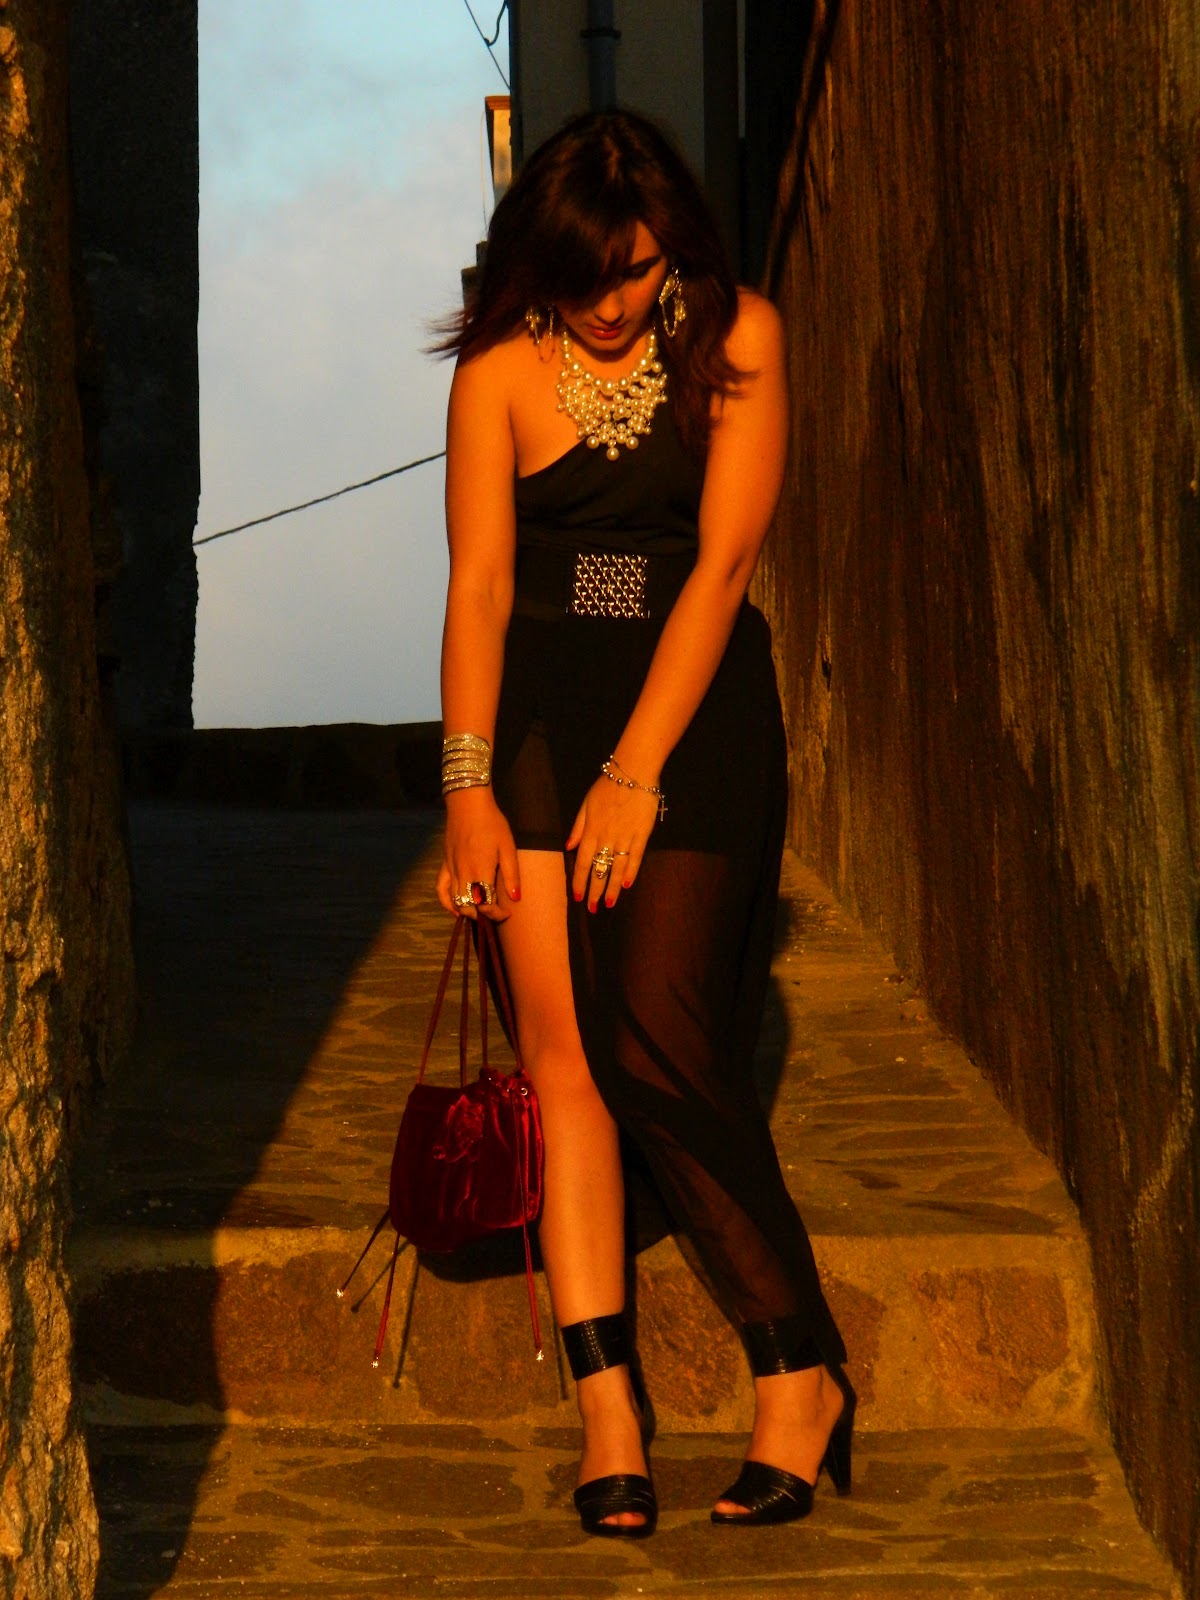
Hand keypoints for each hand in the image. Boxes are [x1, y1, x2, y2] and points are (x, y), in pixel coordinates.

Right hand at [437, 788, 520, 920]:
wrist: (468, 804)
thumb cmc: (492, 823)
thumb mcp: (507, 847)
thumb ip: (511, 874)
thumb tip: (516, 898)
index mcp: (480, 871)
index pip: (485, 904)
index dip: (496, 914)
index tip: (506, 913)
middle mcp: (463, 874)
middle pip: (469, 906)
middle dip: (482, 916)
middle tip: (494, 913)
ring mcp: (451, 870)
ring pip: (454, 901)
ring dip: (466, 911)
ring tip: (479, 913)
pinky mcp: (444, 864)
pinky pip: (440, 889)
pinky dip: (446, 902)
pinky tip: (455, 908)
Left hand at [566, 773, 659, 912]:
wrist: (633, 773)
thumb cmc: (607, 786)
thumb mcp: (586, 803)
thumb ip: (578, 827)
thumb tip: (569, 847)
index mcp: (591, 830)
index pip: (583, 862)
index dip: (580, 881)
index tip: (578, 897)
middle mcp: (606, 838)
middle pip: (599, 870)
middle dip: (594, 891)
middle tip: (593, 908)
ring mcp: (625, 837)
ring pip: (616, 869)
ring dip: (612, 888)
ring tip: (609, 904)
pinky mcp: (642, 835)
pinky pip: (635, 858)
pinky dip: (631, 872)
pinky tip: (626, 885)